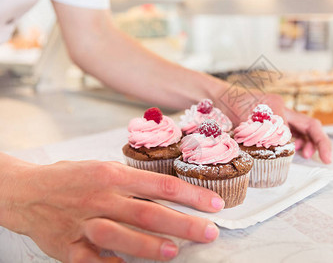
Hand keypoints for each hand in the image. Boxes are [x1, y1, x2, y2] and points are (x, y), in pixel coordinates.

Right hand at [1, 158, 223, 261]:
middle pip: (149, 212)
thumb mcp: (105, 168)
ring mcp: (84, 222)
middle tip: (208, 232)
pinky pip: (92, 260)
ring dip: (149, 245)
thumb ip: (134, 182)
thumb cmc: (73, 178)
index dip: (192, 196)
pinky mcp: (68, 246)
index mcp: (114, 175)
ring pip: (120, 235)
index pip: (162, 186)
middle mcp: (102, 198)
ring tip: (173, 252)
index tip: (214, 205)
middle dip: (183, 224)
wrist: (28, 191)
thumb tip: (170, 195)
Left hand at [215, 90, 330, 163]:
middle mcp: (280, 109)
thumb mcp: (247, 120)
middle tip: (324, 159)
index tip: (324, 157)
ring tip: (304, 155)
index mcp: (278, 106)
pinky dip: (292, 141)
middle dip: (319, 142)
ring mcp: (276, 114)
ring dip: (306, 142)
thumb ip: (267, 132)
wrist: (217, 98)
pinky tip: (291, 150)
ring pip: (299, 129)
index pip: (307, 125)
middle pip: (309, 125)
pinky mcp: (269, 121)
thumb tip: (285, 146)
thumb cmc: (228, 105)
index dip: (319, 142)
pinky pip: (288, 131)